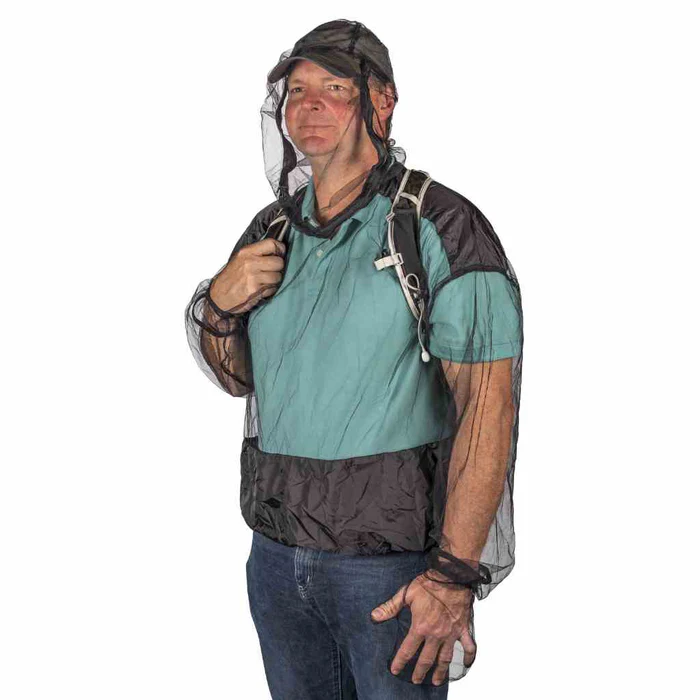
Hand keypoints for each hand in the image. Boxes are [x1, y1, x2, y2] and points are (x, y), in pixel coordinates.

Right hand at [210, 237, 285, 314]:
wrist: (219, 296)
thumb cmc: (231, 278)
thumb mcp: (240, 259)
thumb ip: (256, 253)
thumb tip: (277, 249)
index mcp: (246, 252)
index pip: (272, 244)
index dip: (280, 249)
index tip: (280, 254)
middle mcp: (250, 262)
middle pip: (279, 262)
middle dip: (278, 268)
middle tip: (272, 271)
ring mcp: (253, 276)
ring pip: (278, 276)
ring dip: (275, 280)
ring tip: (265, 281)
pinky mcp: (255, 289)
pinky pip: (272, 288)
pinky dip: (270, 290)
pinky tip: (261, 289)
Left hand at [370, 570, 475, 685]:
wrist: (452, 576)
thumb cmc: (429, 583)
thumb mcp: (406, 593)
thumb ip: (390, 607)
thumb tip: (374, 616)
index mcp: (421, 626)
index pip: (408, 650)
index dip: (400, 661)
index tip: (395, 670)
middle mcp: (436, 634)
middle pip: (426, 659)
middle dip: (419, 672)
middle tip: (415, 680)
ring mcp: (451, 633)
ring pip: (445, 658)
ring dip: (440, 671)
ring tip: (436, 681)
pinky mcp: (463, 628)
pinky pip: (468, 646)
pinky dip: (469, 657)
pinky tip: (466, 665)